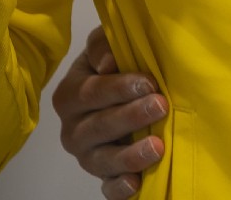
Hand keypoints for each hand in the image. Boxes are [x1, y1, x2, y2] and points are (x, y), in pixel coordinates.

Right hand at [54, 26, 166, 199]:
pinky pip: (106, 188)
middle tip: (160, 106)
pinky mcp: (102, 175)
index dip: (120, 88)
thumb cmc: (115, 61)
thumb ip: (103, 45)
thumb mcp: (106, 45)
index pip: (92, 92)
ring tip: (157, 147)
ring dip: (129, 155)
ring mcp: (87, 155)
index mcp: (70, 94)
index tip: (149, 82)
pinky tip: (136, 184)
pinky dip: (119, 188)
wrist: (121, 90)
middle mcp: (73, 128)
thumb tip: (109, 62)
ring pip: (102, 160)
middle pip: (98, 126)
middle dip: (131, 117)